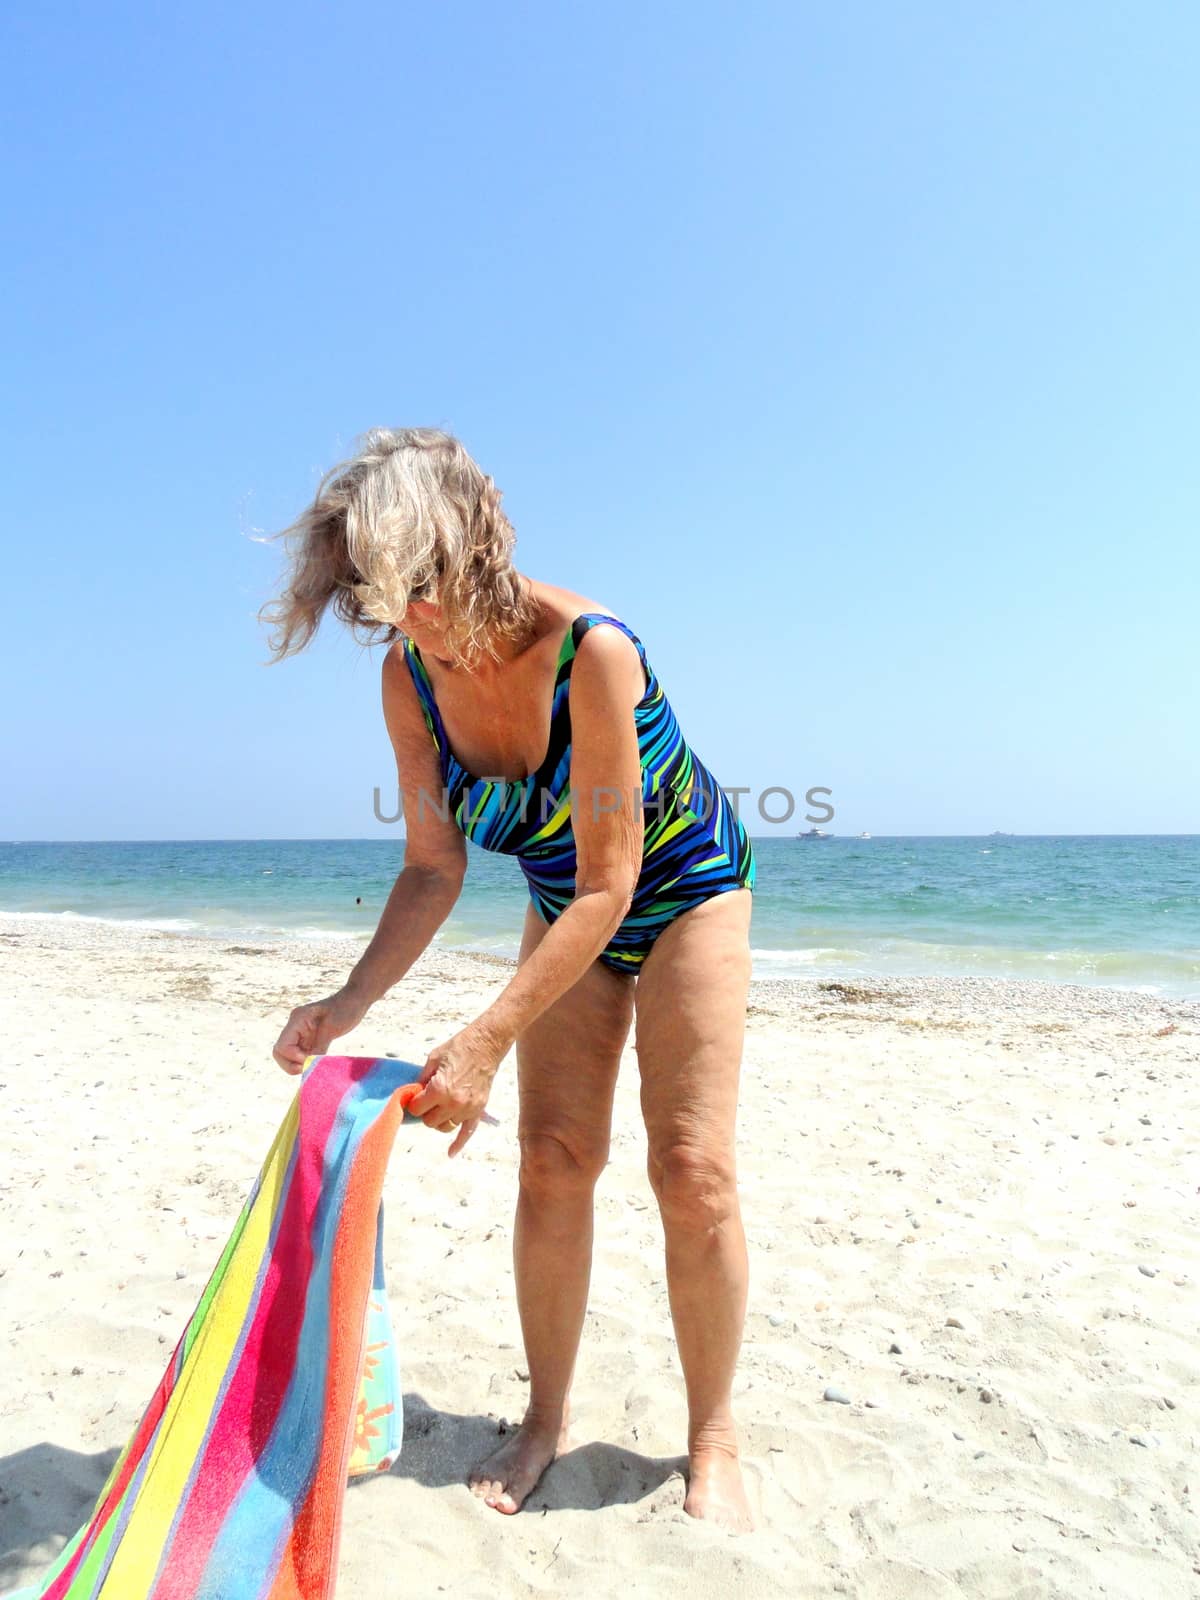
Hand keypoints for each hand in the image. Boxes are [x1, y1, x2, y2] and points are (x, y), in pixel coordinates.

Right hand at [272, 989, 366, 1073]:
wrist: (355, 1000)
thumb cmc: (346, 1008)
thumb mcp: (332, 1028)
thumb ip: (319, 1047)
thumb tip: (309, 1066)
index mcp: (298, 1019)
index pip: (282, 1046)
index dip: (293, 1057)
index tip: (309, 1059)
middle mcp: (295, 1026)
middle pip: (279, 1052)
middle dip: (290, 1064)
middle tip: (307, 1067)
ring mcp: (300, 1033)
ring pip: (287, 1056)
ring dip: (297, 1064)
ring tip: (313, 1066)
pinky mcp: (308, 1039)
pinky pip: (299, 1055)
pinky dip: (305, 1062)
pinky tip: (316, 1063)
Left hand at [406, 1021, 506, 1156]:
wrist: (486, 1044)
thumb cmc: (459, 1047)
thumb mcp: (433, 1058)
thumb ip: (422, 1080)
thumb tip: (414, 1094)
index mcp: (440, 1089)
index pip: (416, 1109)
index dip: (414, 1102)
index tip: (416, 1095)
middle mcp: (454, 1103)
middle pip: (429, 1122)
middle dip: (425, 1111)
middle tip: (428, 1099)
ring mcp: (467, 1108)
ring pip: (445, 1127)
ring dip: (439, 1119)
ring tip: (440, 1107)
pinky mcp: (478, 1110)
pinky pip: (468, 1133)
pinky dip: (459, 1144)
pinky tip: (451, 1153)